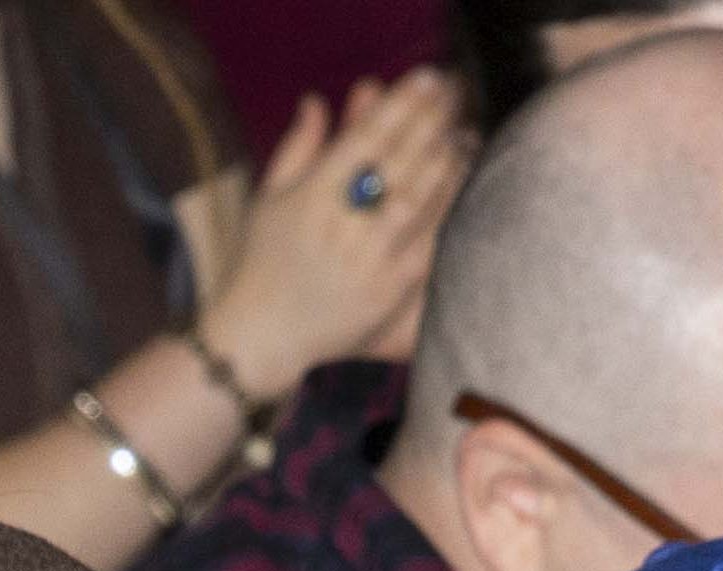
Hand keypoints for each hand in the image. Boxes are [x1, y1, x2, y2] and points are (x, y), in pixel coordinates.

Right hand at [207, 73, 469, 391]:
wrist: (260, 339)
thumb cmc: (261, 264)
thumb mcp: (269, 199)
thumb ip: (297, 147)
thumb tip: (316, 101)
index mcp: (311, 198)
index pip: (366, 138)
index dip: (401, 103)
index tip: (427, 79)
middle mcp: (341, 227)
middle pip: (398, 162)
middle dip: (432, 121)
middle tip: (455, 96)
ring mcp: (366, 261)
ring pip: (418, 197)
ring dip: (446, 159)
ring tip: (462, 134)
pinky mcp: (386, 291)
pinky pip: (428, 241)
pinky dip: (447, 208)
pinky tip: (460, 184)